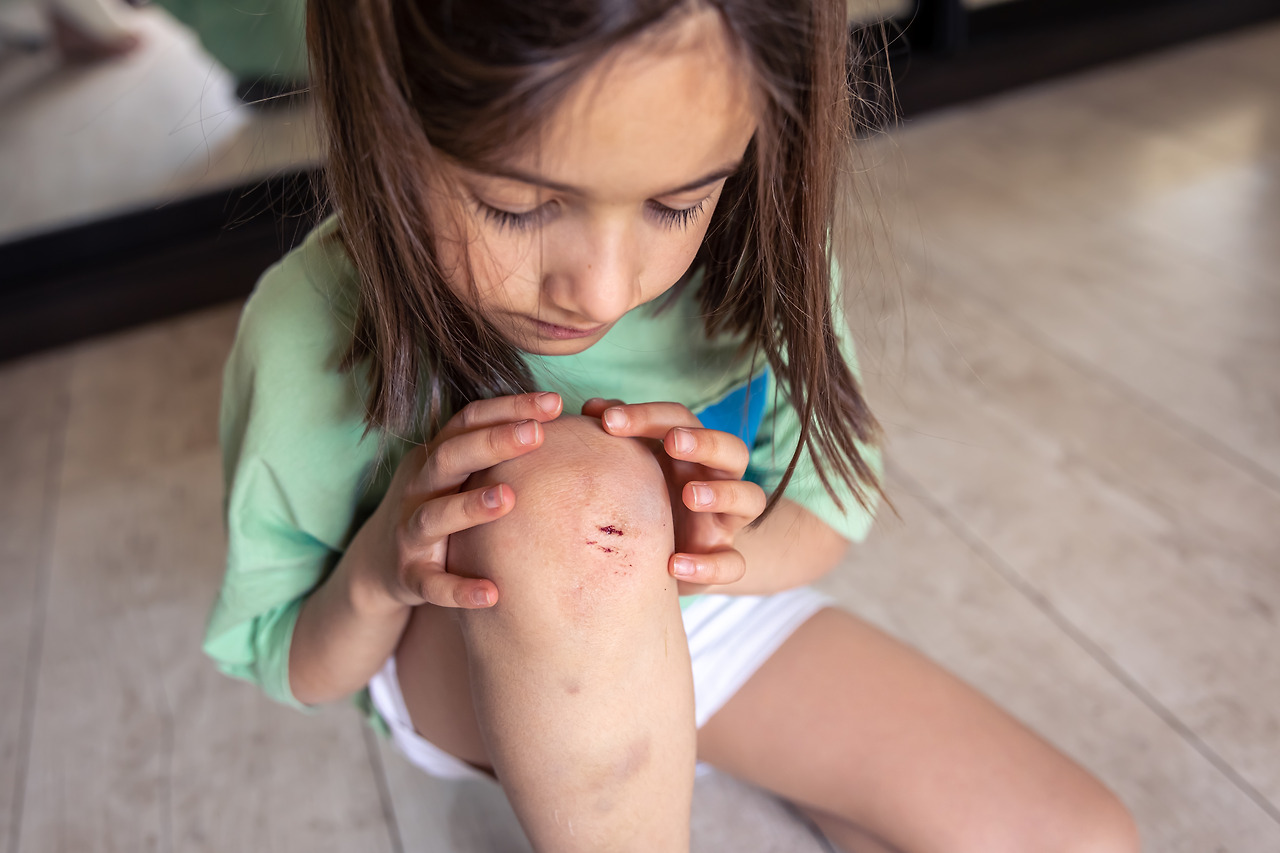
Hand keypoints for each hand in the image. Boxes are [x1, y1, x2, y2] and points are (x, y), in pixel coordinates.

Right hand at [360, 392, 562, 609]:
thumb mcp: (455, 474)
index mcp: (435, 458)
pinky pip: (432, 584)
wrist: (377, 563)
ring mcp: (410, 531)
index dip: (509, 408)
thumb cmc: (436, 507)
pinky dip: (459, 589)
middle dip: (493, 442)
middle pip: (451, 457)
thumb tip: (562, 422)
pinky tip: (492, 594)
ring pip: (436, 515)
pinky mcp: (408, 575)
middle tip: (537, 434)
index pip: (469, 420)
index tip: (554, 402)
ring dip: (470, 507)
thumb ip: (493, 451)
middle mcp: (419, 488)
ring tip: (509, 499)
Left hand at [582, 397, 766, 593]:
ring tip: (691, 495)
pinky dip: (709, 565)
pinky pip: (732, 563)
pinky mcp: (722, 557)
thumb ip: (618, 437)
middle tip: (673, 442)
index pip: (681, 420)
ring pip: (750, 498)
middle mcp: (716, 479)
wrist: (666, 554)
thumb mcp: (634, 466)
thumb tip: (593, 407)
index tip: (608, 421)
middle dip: (705, 442)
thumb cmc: (646, 499)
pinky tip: (674, 565)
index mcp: (692, 451)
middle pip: (732, 450)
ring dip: (723, 493)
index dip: (649, 415)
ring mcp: (724, 520)